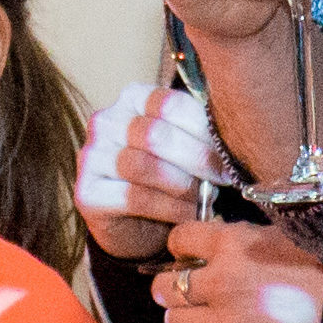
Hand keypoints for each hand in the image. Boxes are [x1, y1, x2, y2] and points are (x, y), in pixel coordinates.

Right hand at [76, 80, 217, 257]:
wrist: (136, 225)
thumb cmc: (167, 178)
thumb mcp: (185, 146)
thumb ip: (200, 132)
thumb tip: (236, 133)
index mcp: (132, 98)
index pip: (171, 103)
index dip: (204, 129)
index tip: (230, 152)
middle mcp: (105, 121)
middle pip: (158, 134)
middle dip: (198, 159)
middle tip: (223, 178)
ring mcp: (91, 157)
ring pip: (147, 167)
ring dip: (184, 187)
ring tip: (204, 199)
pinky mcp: (87, 193)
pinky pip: (135, 198)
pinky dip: (170, 209)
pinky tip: (188, 215)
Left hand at [152, 217, 322, 322]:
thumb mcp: (284, 234)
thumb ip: (244, 237)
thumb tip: (218, 240)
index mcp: (233, 243)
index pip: (179, 239)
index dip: (181, 247)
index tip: (190, 255)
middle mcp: (220, 281)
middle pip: (166, 287)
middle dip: (171, 288)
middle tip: (186, 291)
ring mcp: (227, 322)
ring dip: (182, 320)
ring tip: (197, 320)